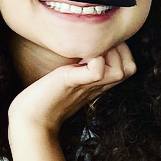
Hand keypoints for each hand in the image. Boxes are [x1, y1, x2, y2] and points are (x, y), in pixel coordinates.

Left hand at [8, 43, 135, 135]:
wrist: (30, 118)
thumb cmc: (44, 95)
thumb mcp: (68, 75)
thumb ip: (80, 64)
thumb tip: (84, 42)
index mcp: (99, 83)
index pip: (129, 65)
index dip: (121, 50)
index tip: (99, 43)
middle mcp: (98, 85)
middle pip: (130, 67)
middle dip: (120, 49)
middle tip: (96, 44)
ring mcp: (87, 85)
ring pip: (121, 69)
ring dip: (109, 52)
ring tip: (88, 50)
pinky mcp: (71, 81)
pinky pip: (97, 70)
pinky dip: (93, 58)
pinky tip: (79, 57)